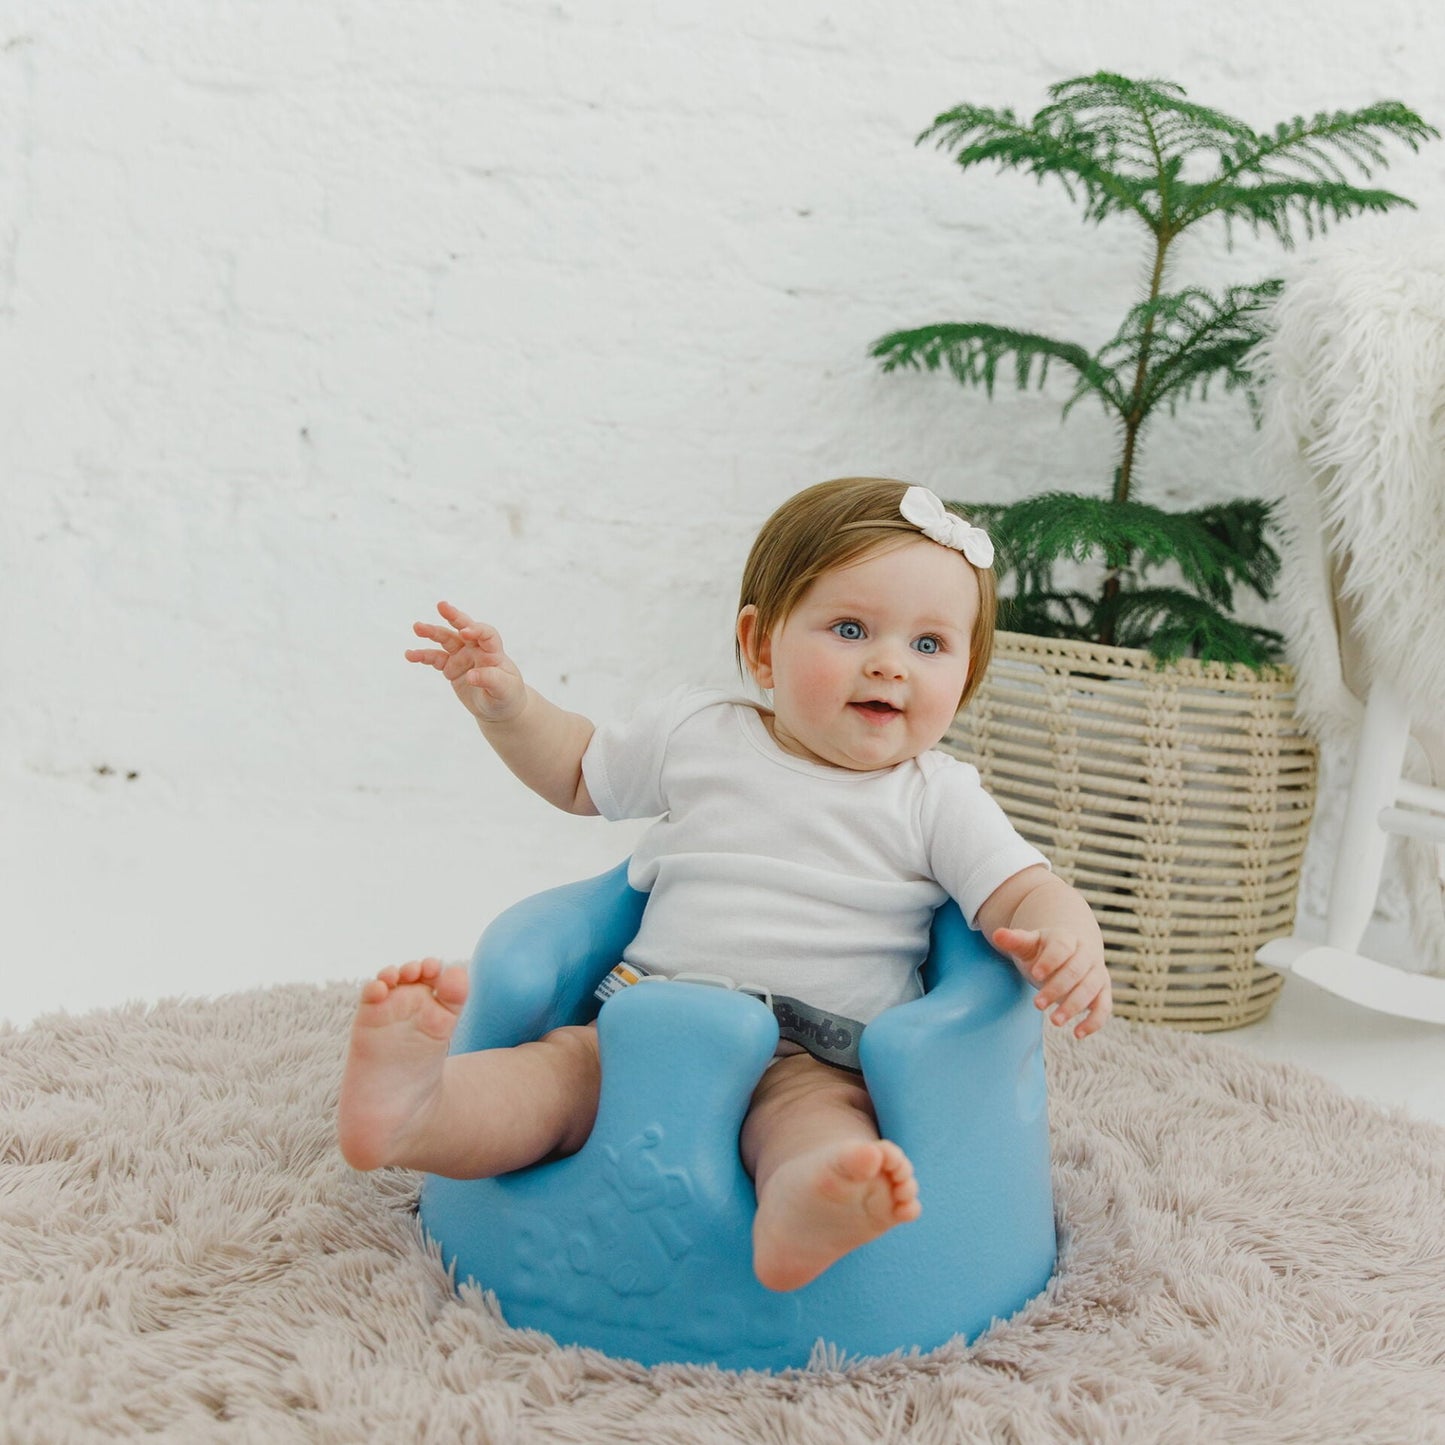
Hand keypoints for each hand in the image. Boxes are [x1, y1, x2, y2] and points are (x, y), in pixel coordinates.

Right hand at [405, 601, 526, 724]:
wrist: (498, 707)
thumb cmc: (507, 696)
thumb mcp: (504, 690)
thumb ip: (491, 680)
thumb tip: (471, 676)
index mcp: (493, 652)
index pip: (486, 634)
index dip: (476, 630)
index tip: (465, 632)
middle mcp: (476, 649)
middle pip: (464, 628)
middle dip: (454, 616)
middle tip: (442, 606)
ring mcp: (462, 656)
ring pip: (446, 640)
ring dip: (432, 632)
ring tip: (417, 627)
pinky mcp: (451, 667)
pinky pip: (435, 658)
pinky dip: (423, 656)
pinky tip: (410, 654)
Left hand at [991, 926, 1111, 1038]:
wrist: (1071, 952)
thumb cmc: (1044, 951)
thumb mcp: (1029, 944)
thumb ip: (1015, 940)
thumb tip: (997, 935)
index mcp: (1067, 939)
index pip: (1061, 947)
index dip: (1050, 960)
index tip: (1035, 973)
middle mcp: (1086, 954)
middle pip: (1076, 970)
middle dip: (1057, 988)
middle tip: (1037, 1005)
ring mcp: (1097, 973)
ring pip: (1090, 989)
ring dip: (1073, 1006)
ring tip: (1054, 1021)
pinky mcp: (1103, 992)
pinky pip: (1104, 1007)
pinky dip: (1094, 1021)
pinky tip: (1077, 1034)